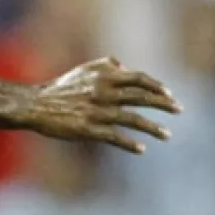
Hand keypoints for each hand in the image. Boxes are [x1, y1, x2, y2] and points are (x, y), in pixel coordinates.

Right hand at [23, 56, 181, 153]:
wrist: (36, 105)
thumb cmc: (61, 88)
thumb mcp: (82, 70)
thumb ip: (104, 65)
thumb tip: (124, 66)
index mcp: (102, 76)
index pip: (137, 78)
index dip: (156, 85)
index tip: (169, 93)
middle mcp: (102, 92)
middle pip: (141, 97)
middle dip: (163, 104)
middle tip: (178, 110)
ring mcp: (96, 111)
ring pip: (132, 119)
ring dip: (153, 128)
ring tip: (167, 135)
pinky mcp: (88, 129)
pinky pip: (115, 137)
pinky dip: (130, 144)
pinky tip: (142, 149)